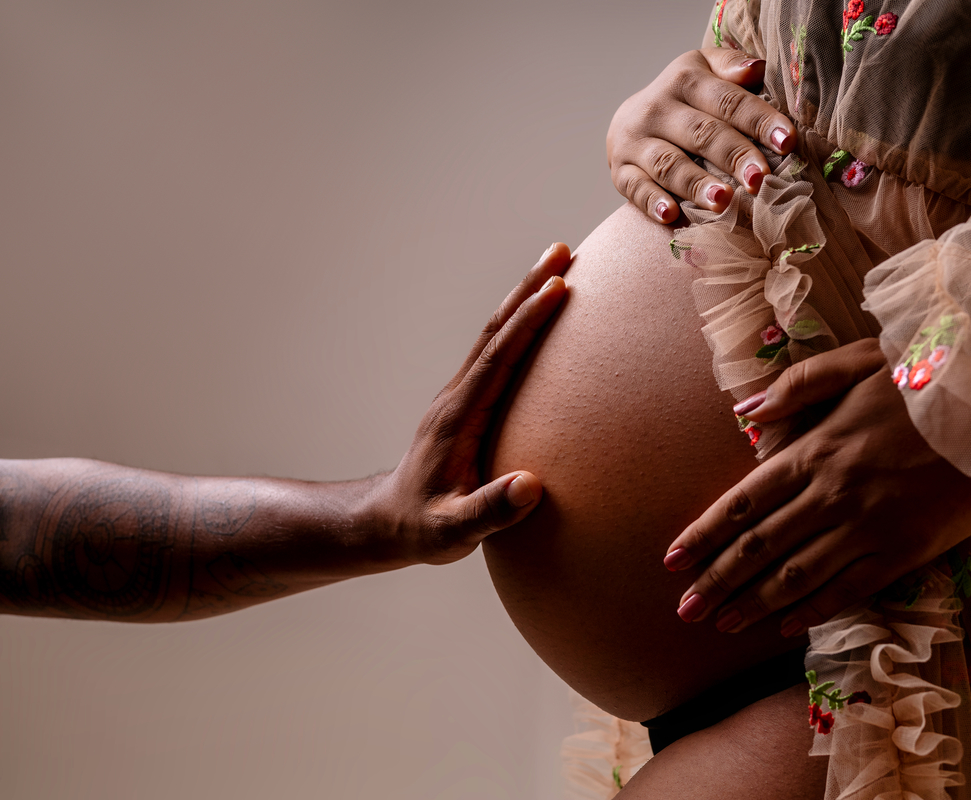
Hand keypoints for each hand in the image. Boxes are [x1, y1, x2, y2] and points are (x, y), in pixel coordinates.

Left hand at [379, 244, 570, 565]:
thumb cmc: (422, 528)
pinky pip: (499, 351)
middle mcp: (459, 396)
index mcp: (459, 417)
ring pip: (496, 335)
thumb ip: (489, 512)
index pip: (498, 359)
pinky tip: (540, 313)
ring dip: (526, 297)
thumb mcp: (452, 533)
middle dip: (529, 289)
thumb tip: (530, 486)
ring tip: (558, 265)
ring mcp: (463, 395)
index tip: (558, 289)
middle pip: (496, 331)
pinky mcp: (470, 401)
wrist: (388, 522)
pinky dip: (521, 323)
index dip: (528, 323)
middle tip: (563, 251)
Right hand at [607, 48, 797, 223]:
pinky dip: (653, 203)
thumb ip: (732, 67)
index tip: (787, 142)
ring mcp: (634, 142)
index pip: (728, 101)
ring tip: (724, 202)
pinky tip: (671, 216)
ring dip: (696, 184)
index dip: (759, 121)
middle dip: (733, 157)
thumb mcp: (706, 72)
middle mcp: (656, 108)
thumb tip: (758, 68)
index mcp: (685, 79)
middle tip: (760, 180)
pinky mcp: (620, 172)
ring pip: (669, 164)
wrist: (631, 121)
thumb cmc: (686, 101)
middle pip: (701, 133)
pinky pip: (636, 189)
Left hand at [663, 339, 970, 635]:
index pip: (742, 503)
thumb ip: (796, 387)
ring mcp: (870, 526)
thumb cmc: (926, 375)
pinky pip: (851, 589)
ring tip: (721, 625)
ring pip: (798, 576)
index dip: (703, 535)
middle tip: (684, 611)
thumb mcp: (856, 361)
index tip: (671, 562)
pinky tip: (785, 626)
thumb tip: (744, 415)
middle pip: (760, 547)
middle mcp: (833, 493)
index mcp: (816, 449)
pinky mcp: (907, 549)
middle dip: (717, 582)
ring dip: (754, 604)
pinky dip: (814, 610)